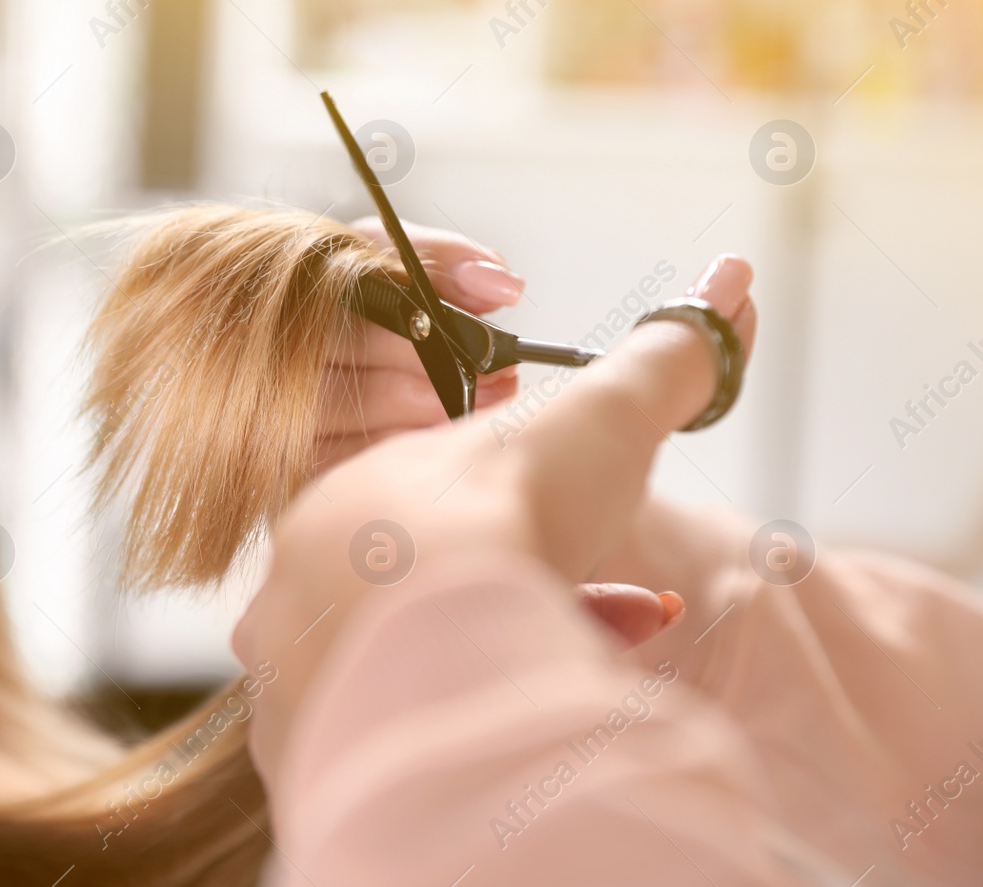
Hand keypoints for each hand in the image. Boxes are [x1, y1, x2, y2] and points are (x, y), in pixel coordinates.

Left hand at [237, 254, 754, 784]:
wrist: (439, 639)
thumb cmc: (506, 517)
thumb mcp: (599, 423)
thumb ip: (659, 361)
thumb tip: (730, 281)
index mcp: (360, 498)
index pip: (440, 512)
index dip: (527, 526)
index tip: (586, 541)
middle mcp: (314, 578)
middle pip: (427, 591)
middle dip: (524, 594)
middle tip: (608, 605)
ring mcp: (303, 667)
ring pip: (408, 666)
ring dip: (499, 657)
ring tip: (586, 651)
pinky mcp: (308, 752)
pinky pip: (390, 743)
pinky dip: (461, 725)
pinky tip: (534, 709)